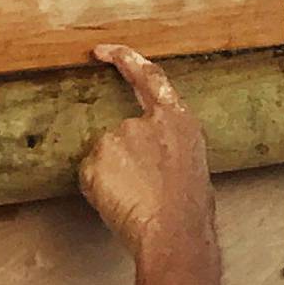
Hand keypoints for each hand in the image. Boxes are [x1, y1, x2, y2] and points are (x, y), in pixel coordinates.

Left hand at [78, 45, 215, 260]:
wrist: (173, 233)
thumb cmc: (191, 209)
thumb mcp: (192, 163)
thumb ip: (169, 145)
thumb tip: (151, 153)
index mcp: (178, 119)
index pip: (149, 77)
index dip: (125, 59)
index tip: (104, 51)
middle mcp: (144, 122)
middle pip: (122, 130)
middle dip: (126, 159)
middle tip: (140, 189)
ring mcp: (117, 138)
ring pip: (105, 155)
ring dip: (114, 175)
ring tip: (136, 199)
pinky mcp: (94, 161)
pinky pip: (90, 174)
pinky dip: (100, 187)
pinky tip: (120, 202)